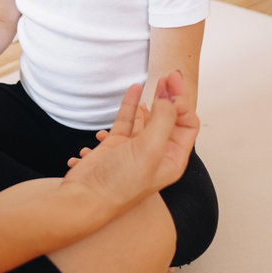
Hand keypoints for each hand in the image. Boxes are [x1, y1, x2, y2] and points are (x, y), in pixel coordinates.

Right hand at [65, 71, 197, 211]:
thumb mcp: (149, 149)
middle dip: (172, 96)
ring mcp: (136, 148)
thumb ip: (163, 119)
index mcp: (172, 159)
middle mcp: (157, 153)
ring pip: (150, 117)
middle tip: (170, 74)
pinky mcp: (116, 144)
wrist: (84, 198)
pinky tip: (134, 89)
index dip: (182, 102)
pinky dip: (132, 104)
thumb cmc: (120, 184)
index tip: (172, 82)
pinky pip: (128, 119)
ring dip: (154, 99)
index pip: (186, 124)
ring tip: (157, 80)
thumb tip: (169, 94)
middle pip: (171, 118)